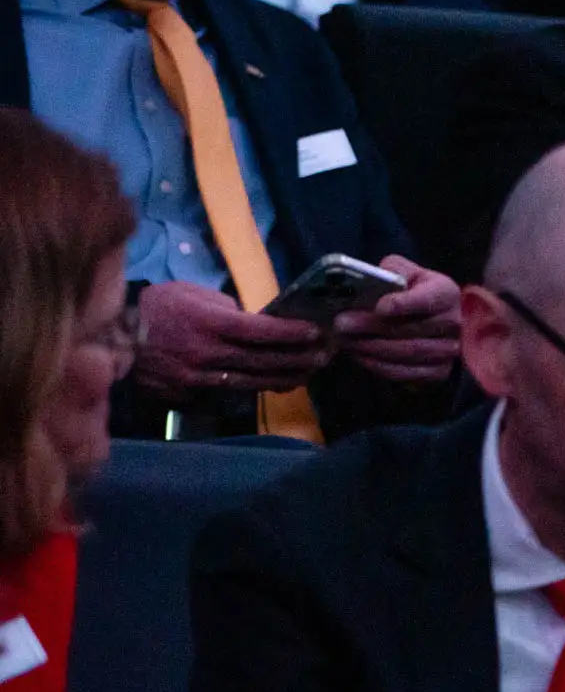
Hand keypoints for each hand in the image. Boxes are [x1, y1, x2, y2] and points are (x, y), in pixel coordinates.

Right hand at [133, 280, 330, 394]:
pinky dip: (254, 389)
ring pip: (252, 381)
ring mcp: (199, 379)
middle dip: (299, 358)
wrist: (112, 338)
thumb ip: (227, 309)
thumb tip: (255, 322)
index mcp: (210, 324)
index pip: (262, 330)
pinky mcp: (190, 396)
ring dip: (283, 378)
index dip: (292, 332)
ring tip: (307, 374)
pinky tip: (274, 385)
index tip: (316, 331)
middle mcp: (208, 354)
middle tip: (324, 356)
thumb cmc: (156, 308)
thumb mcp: (193, 295)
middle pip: (264, 360)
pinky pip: (229, 393)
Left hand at [333, 256, 459, 384]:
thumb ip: (393, 271)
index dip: (403, 304)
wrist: (437, 321)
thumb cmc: (415, 293)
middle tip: (342, 324)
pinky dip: (379, 366)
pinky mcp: (438, 372)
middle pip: (410, 329)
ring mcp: (448, 350)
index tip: (379, 306)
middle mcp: (453, 323)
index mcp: (446, 293)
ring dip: (371, 348)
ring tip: (346, 341)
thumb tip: (372, 279)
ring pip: (405, 353)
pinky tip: (360, 356)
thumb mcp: (408, 273)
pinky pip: (405, 372)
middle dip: (372, 327)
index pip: (426, 299)